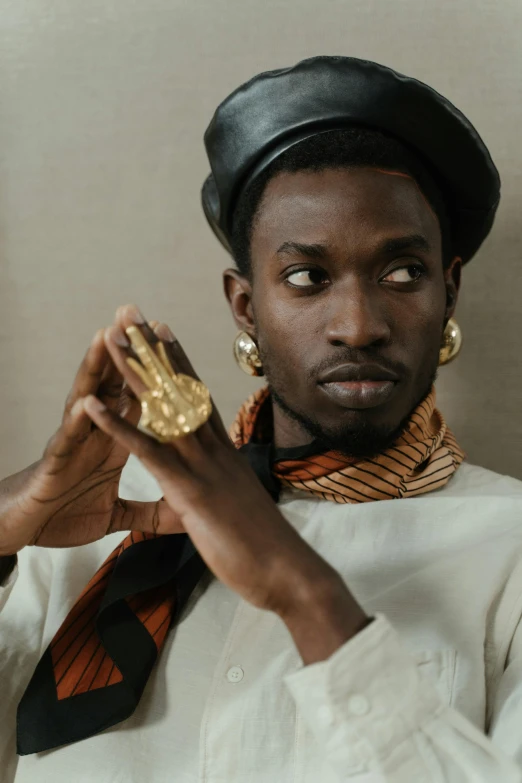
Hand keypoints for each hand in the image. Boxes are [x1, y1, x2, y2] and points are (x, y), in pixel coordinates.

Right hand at [0, 307, 184, 554]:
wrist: (23, 533)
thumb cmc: (66, 515)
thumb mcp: (117, 515)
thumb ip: (149, 511)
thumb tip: (178, 514)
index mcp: (114, 441)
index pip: (136, 398)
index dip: (152, 372)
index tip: (168, 340)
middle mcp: (95, 433)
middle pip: (112, 384)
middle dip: (124, 351)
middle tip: (134, 314)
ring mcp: (75, 443)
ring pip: (88, 398)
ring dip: (97, 369)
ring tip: (106, 336)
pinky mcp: (56, 463)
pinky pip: (69, 438)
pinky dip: (78, 420)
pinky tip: (85, 401)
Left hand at [82, 306, 369, 661]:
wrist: (289, 571)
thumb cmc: (266, 546)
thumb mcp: (241, 508)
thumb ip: (226, 487)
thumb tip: (221, 483)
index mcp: (224, 452)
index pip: (197, 398)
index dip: (178, 363)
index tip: (163, 334)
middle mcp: (214, 449)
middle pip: (178, 390)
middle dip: (153, 352)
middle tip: (131, 317)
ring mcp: (203, 467)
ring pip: (163, 408)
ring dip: (133, 372)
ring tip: (112, 338)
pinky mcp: (191, 491)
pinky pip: (148, 451)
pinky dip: (118, 426)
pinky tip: (94, 406)